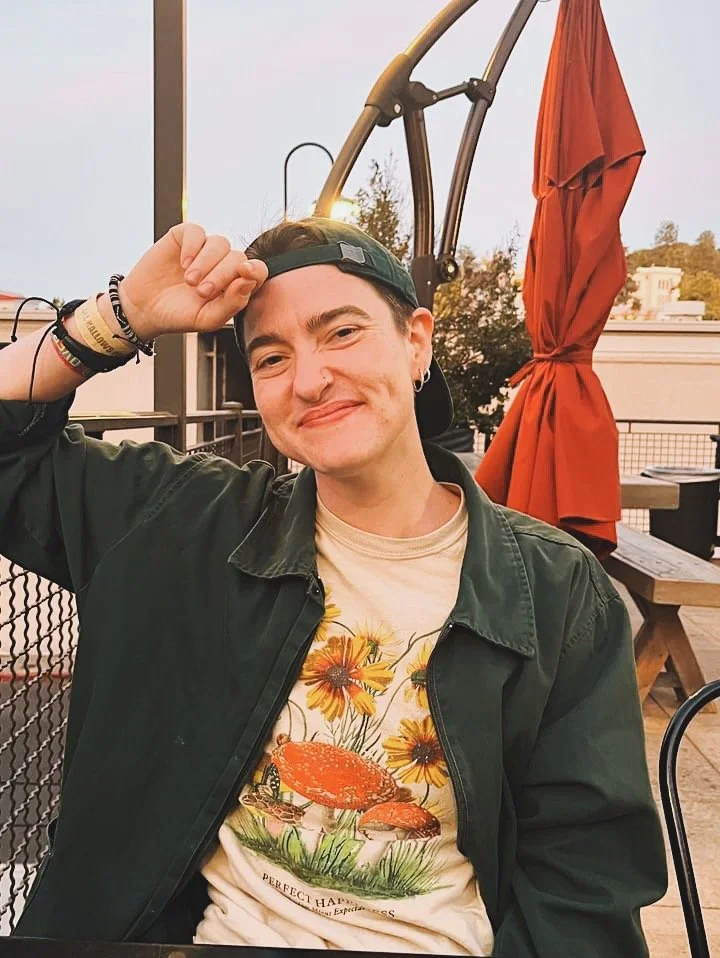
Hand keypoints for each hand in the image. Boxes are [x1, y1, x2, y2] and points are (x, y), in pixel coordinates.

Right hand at [114, 224, 267, 340]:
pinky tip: (183, 264)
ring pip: (220, 243)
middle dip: (222, 275)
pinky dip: (192, 247)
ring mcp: (204, 249)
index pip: (257, 270)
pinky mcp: (184, 237)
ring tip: (190, 281)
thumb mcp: (208, 319)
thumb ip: (233, 303)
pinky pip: (197, 232)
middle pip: (237, 257)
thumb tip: (249, 280)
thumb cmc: (179, 315)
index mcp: (234, 284)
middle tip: (202, 292)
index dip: (255, 270)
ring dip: (206, 263)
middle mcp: (222, 264)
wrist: (144, 308)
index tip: (244, 274)